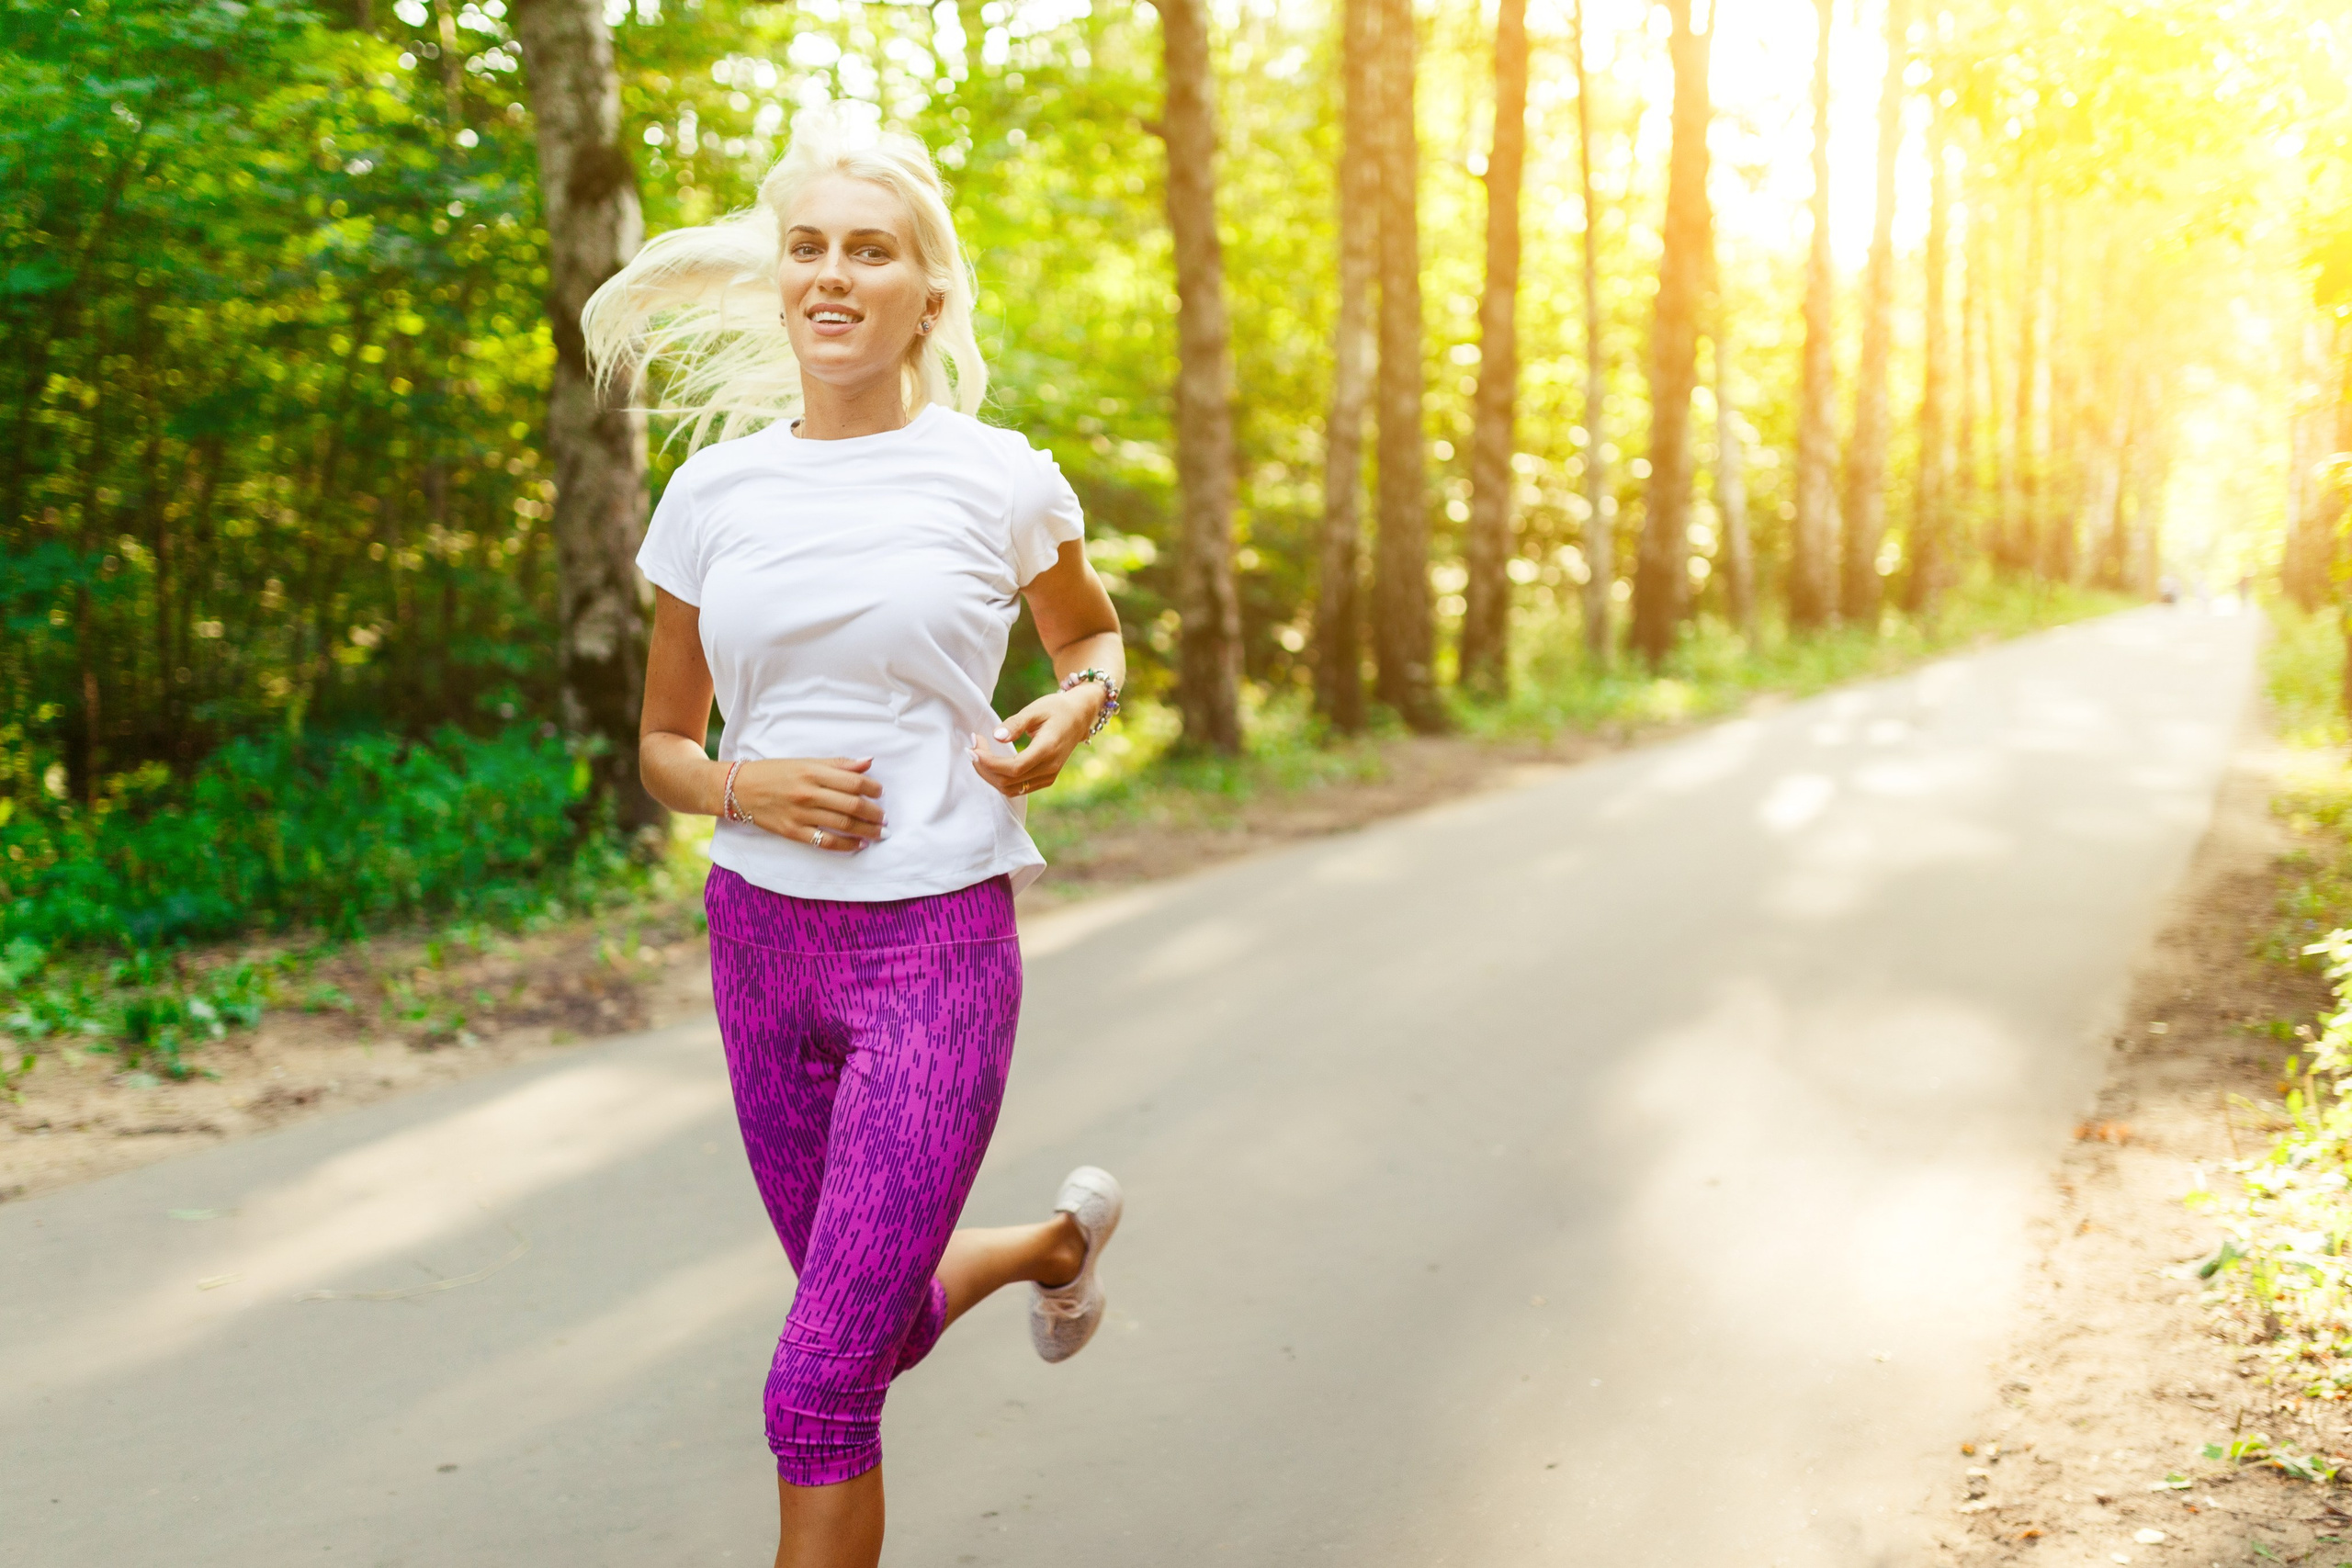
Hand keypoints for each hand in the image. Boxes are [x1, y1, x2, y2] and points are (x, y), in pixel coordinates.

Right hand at [730, 757, 884, 851]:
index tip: (880, 793)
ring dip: (866, 831)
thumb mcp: (804, 762)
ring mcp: (801, 814)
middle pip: (852, 805)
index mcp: (812, 771)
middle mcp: (808, 793)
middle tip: (884, 819)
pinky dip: (846, 845)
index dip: (873, 789)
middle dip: (874, 814)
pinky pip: (826, 842)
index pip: (854, 782)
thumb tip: (868, 763)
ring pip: (843, 825)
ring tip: (878, 833)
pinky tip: (859, 845)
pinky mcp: (793, 831)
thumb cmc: (774, 772)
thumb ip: (837, 765)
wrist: (738, 788)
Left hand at [970, 687, 1102, 798]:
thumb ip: (1015, 724)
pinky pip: (1018, 788)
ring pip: (1011, 789)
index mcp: (1048, 749)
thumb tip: (997, 737)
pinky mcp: (1046, 779)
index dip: (989, 763)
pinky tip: (991, 763)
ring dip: (990, 776)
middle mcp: (1049, 767)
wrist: (1079, 717)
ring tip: (978, 754)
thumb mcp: (1035, 709)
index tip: (974, 747)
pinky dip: (1000, 779)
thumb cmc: (1056, 709)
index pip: (1013, 768)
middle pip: (1008, 781)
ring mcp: (1049, 776)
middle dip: (984, 768)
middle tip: (972, 747)